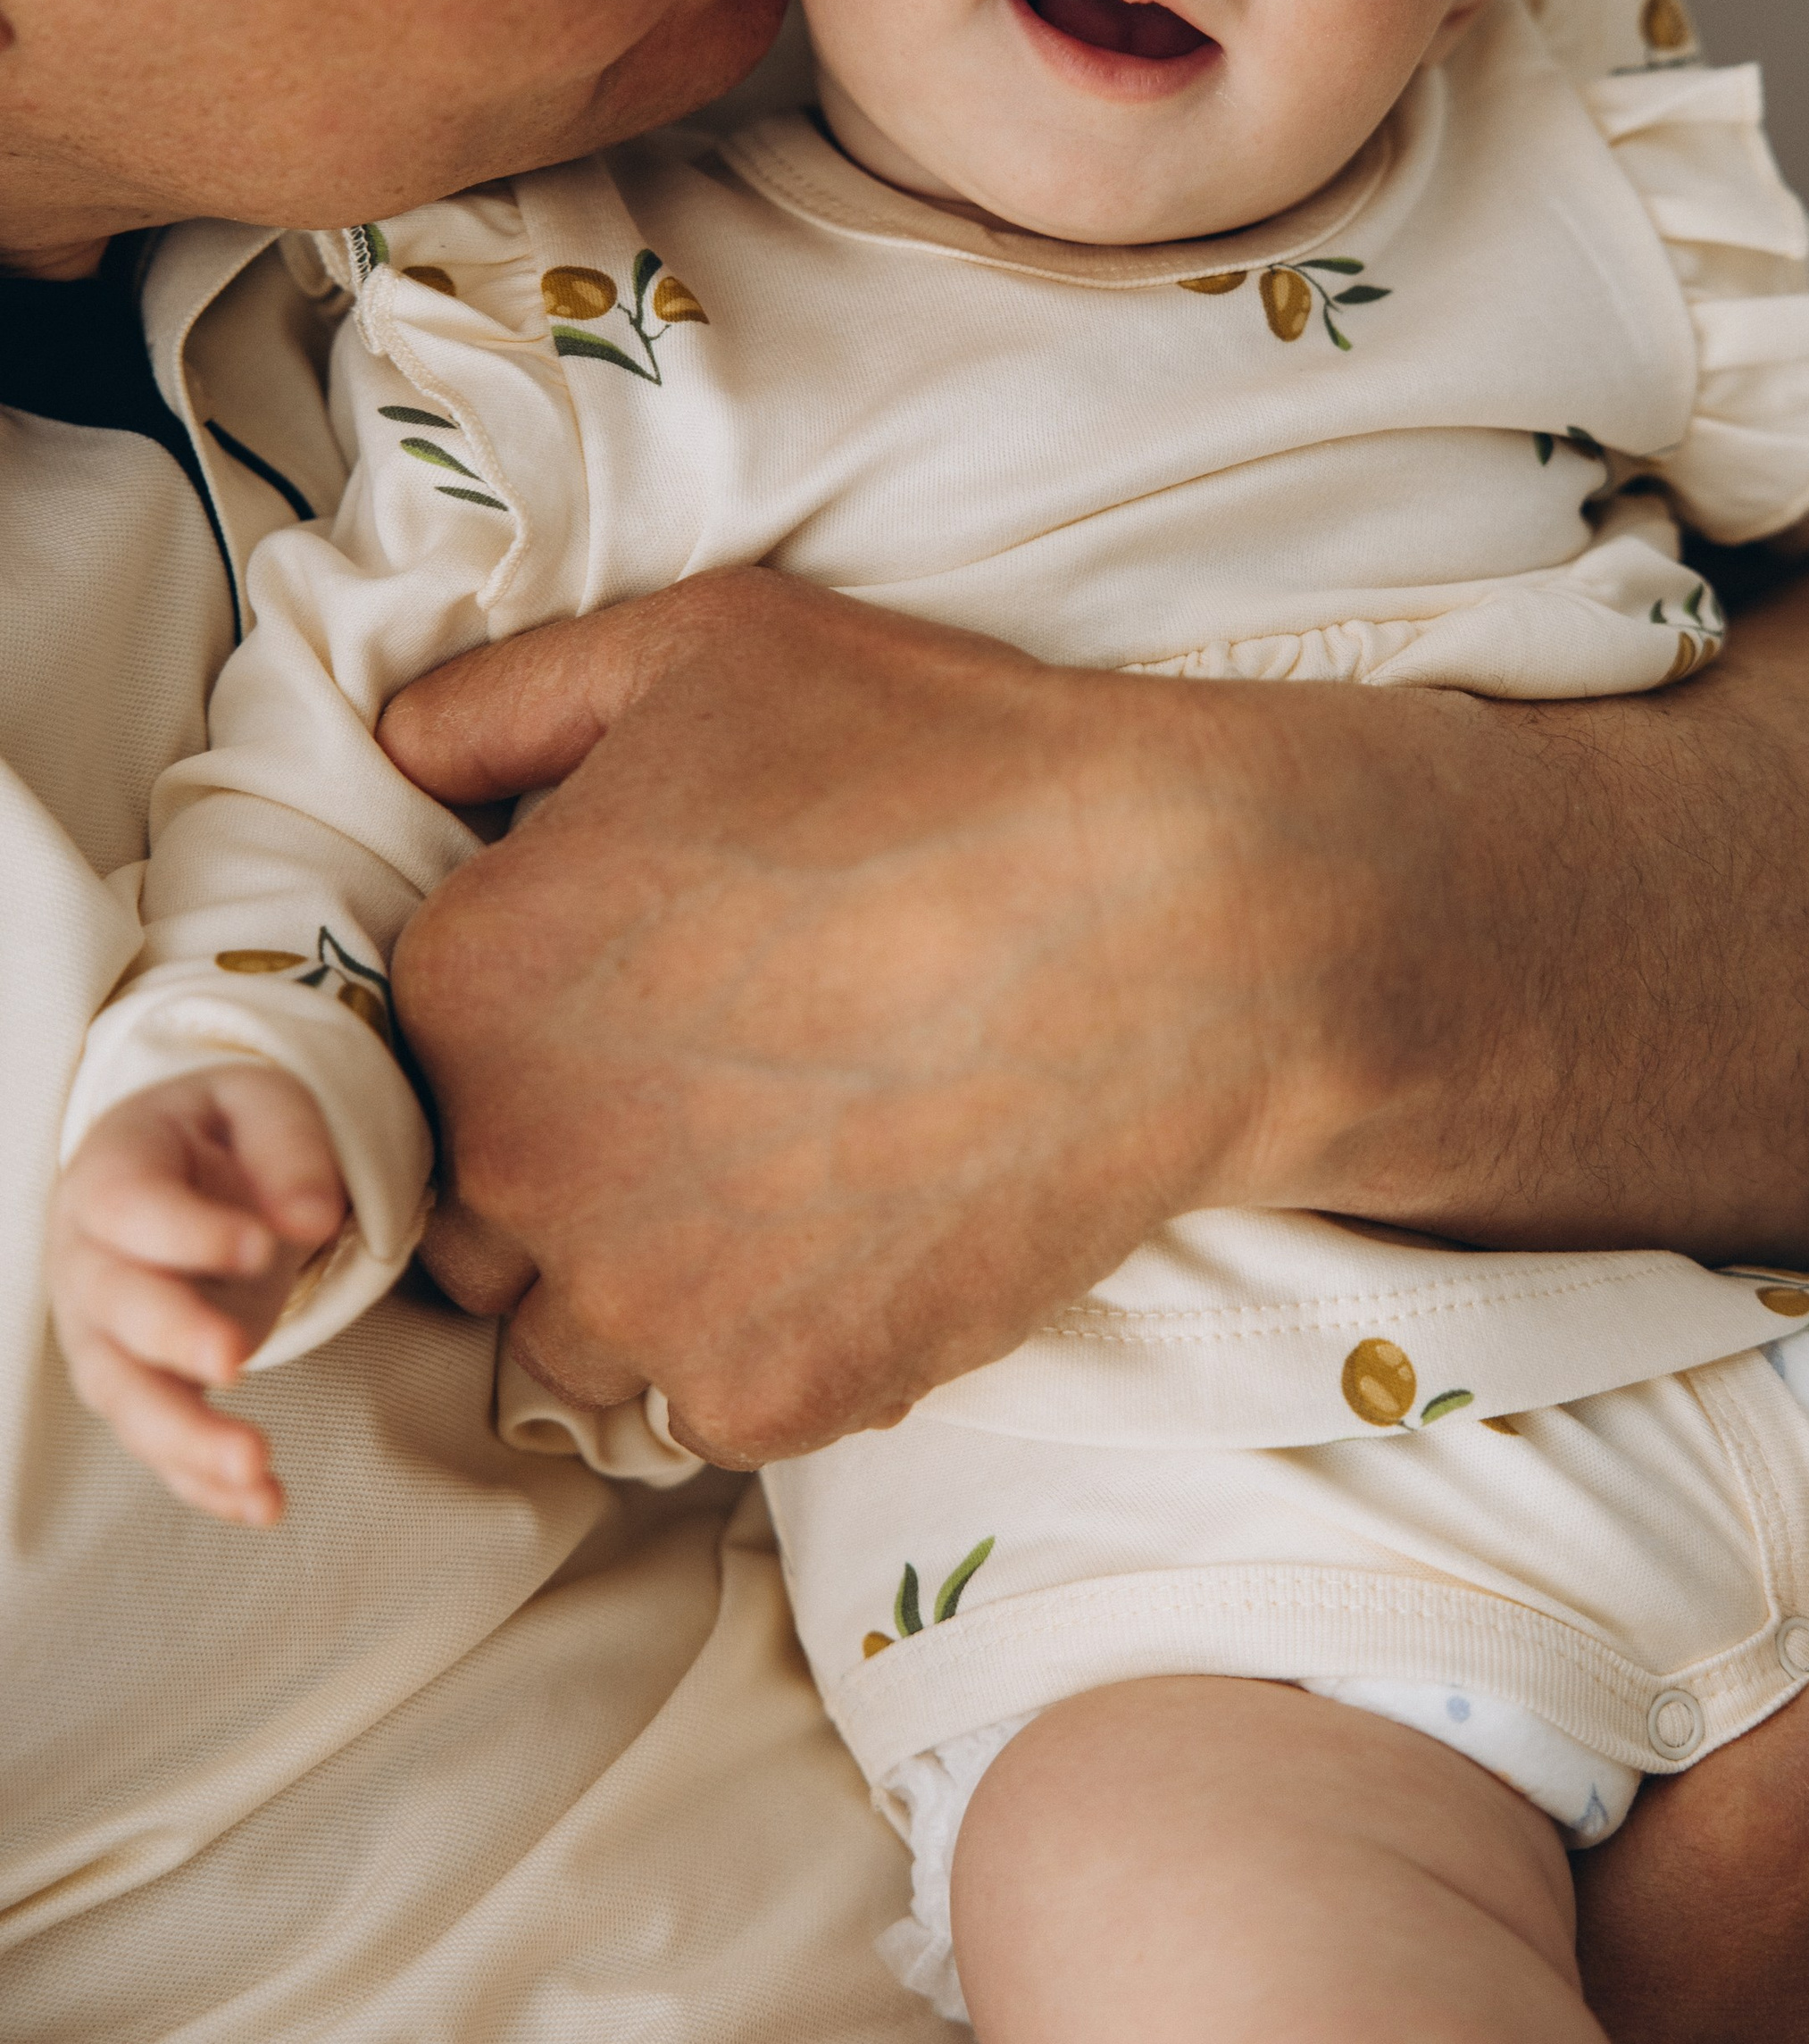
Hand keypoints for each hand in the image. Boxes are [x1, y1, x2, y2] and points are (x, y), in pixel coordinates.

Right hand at [47, 1067, 347, 1524]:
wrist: (184, 1172)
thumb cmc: (219, 1134)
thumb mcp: (261, 1103)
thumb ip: (288, 1147)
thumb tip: (313, 1218)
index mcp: (110, 1175)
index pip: (129, 1208)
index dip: (188, 1232)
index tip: (264, 1246)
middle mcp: (88, 1263)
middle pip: (114, 1311)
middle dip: (172, 1336)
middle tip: (234, 1356)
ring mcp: (105, 1336)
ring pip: (126, 1396)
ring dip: (184, 1437)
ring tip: (254, 1466)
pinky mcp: (145, 1387)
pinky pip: (161, 1445)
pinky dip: (205, 1482)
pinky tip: (264, 1505)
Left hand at [381, 573, 1416, 1459]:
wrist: (1183, 929)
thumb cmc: (945, 761)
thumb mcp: (703, 647)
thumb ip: (498, 700)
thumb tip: (391, 754)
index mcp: (473, 975)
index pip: (421, 1047)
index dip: (538, 1015)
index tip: (655, 986)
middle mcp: (517, 1159)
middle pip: (475, 1202)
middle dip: (570, 1154)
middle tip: (738, 1076)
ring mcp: (642, 1299)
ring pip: (571, 1327)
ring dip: (649, 1269)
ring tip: (803, 1160)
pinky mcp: (770, 1396)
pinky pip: (707, 1397)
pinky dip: (771, 1333)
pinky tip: (870, 1226)